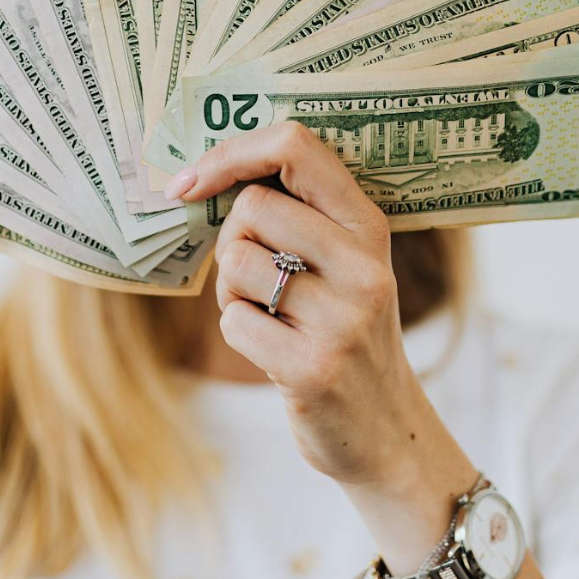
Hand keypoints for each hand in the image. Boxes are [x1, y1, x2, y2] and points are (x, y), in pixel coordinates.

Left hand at [167, 123, 479, 562]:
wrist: (386, 432)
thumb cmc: (345, 333)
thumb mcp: (346, 265)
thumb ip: (300, 216)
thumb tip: (203, 173)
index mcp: (369, 226)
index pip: (296, 146)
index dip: (231, 152)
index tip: (191, 181)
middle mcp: (364, 265)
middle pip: (252, 206)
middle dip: (231, 241)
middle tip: (254, 279)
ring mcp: (343, 317)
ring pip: (236, 263)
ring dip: (232, 292)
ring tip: (270, 317)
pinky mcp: (313, 367)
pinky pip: (232, 322)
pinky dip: (238, 333)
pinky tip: (274, 351)